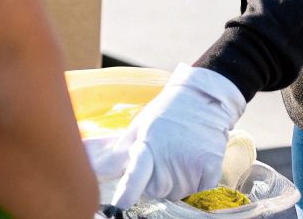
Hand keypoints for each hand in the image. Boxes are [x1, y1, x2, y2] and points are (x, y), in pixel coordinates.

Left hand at [110, 65, 247, 206]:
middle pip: (157, 192)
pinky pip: (200, 190)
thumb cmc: (167, 112)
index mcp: (147, 146)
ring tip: (182, 157)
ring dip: (179, 183)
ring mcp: (191, 163)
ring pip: (179, 193)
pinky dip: (198, 183)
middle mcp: (169, 157)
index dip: (128, 192)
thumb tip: (91, 163)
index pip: (135, 175)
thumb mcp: (139, 126)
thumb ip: (119, 151)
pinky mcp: (211, 165)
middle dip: (158, 182)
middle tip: (165, 159)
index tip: (120, 204)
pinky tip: (196, 163)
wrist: (204, 97)